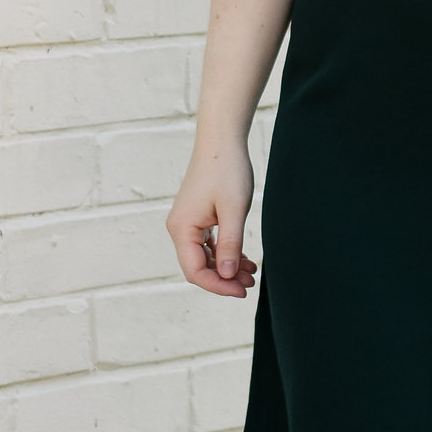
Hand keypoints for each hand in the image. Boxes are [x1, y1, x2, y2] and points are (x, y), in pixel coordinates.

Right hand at [166, 142, 257, 297]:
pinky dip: (224, 254)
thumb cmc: (227, 170)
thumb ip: (229, 245)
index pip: (195, 271)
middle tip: (251, 282)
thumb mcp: (234, 210)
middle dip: (224, 278)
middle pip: (198, 267)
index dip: (218, 286)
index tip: (242, 290)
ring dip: (226, 267)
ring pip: (204, 257)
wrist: (221, 141)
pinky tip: (244, 259)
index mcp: (182, 229)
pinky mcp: (196, 217)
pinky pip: (208, 244)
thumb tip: (226, 276)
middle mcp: (179, 228)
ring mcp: (187, 223)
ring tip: (252, 272)